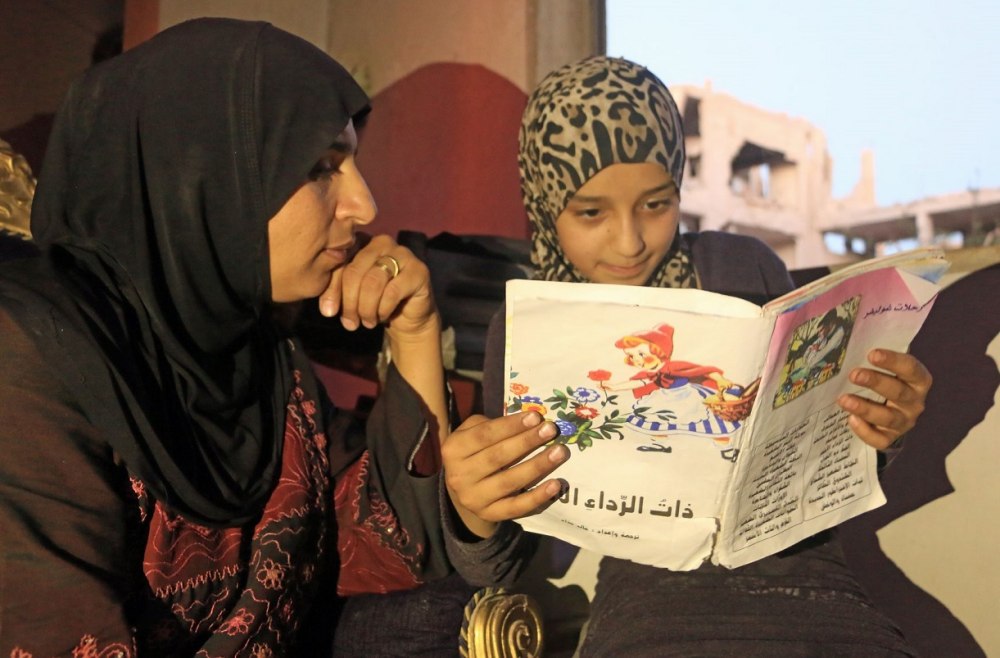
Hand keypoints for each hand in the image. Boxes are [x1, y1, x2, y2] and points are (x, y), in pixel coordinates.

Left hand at [318, 234, 436, 338]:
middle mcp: (381, 242)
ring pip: (373, 282)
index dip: (332, 288)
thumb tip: (327, 310)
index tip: (328, 312)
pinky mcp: (418, 270)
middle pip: (355, 271)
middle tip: (350, 323)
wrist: (407, 316)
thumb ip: (336, 293)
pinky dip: (383, 309)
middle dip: (350, 302)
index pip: (339, 261)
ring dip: (366, 308)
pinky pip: (392, 292)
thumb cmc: (374, 301)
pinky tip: (382, 316)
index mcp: (361, 241)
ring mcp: (402, 254)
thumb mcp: (350, 296)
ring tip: (367, 322)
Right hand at [443, 411, 568, 538]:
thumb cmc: (474, 451)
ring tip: (559, 452)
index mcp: (453, 450)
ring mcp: (473, 498)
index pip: (484, 435)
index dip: (511, 426)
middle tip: (551, 430)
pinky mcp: (489, 514)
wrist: (464, 488)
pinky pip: (516, 507)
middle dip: (527, 442)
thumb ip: (494, 424)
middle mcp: (458, 475)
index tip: (535, 417)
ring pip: (509, 481)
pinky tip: (555, 484)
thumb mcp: (472, 432)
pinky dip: (537, 496)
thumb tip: (530, 421)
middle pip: (498, 457)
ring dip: (537, 466)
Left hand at [837, 349, 931, 449]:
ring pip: (888, 418)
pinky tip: (851, 420)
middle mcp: (915, 402)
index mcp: (918, 380)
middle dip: (875, 383)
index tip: (872, 354)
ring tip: (843, 400)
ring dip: (865, 408)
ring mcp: (904, 421)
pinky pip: (880, 439)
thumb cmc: (886, 380)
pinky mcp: (891, 437)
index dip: (893, 361)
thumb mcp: (887, 369)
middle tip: (854, 375)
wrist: (891, 411)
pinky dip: (865, 431)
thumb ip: (877, 358)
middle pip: (898, 393)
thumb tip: (850, 344)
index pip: (910, 369)